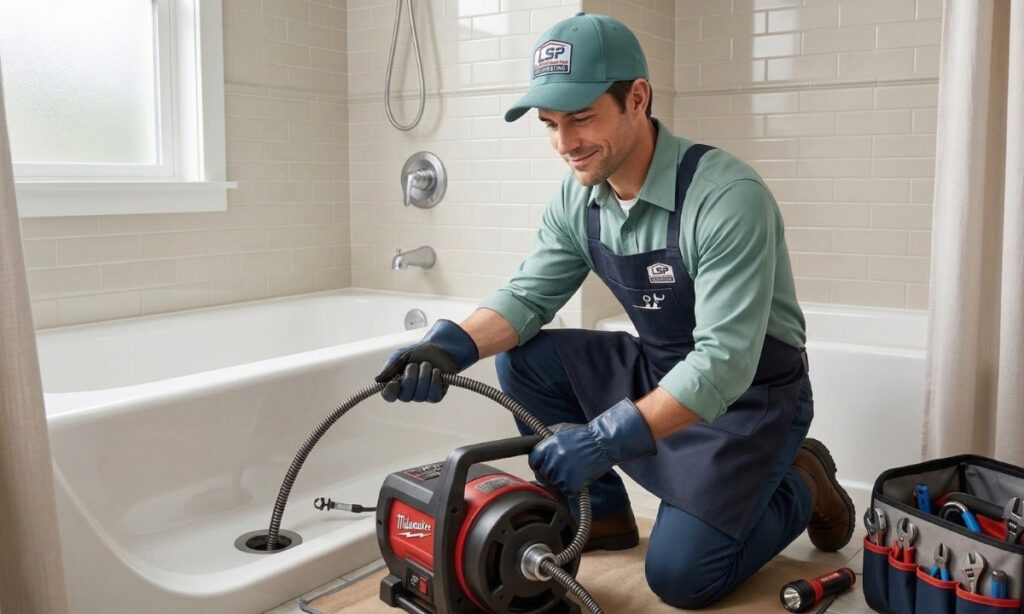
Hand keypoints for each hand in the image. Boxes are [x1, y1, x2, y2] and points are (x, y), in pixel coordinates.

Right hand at [375, 319, 477, 401]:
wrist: (440, 349)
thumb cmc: (418, 353)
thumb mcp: (401, 355)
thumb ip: (390, 366)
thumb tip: (378, 379)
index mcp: (396, 384)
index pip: (389, 396)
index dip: (390, 391)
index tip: (394, 381)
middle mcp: (408, 392)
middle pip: (405, 396)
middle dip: (411, 377)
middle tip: (415, 364)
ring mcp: (422, 396)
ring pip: (420, 395)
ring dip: (424, 376)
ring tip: (427, 365)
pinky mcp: (435, 396)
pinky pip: (433, 396)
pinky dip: (434, 381)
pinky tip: (436, 372)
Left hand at [528, 399, 655, 495]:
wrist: (605, 442)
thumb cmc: (585, 435)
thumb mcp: (562, 429)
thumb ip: (547, 438)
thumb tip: (534, 442)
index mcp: (548, 446)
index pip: (533, 461)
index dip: (539, 465)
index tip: (544, 467)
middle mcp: (553, 459)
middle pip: (543, 474)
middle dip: (551, 474)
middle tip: (564, 470)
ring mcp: (562, 473)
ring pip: (554, 484)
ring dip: (563, 481)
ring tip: (575, 471)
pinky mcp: (572, 484)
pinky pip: (566, 492)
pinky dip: (572, 488)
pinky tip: (580, 478)